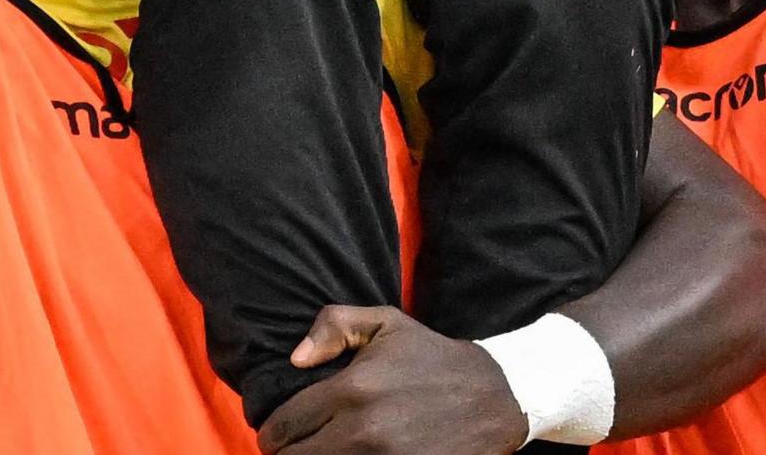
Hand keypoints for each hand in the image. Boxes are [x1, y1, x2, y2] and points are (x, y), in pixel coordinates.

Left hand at [264, 306, 523, 454]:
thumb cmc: (431, 358)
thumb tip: (295, 359)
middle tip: (290, 450)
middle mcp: (362, 430)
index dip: (271, 433)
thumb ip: (334, 325)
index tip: (274, 435)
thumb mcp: (386, 324)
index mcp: (351, 389)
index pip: (285, 426)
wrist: (494, 396)